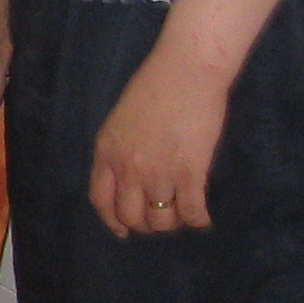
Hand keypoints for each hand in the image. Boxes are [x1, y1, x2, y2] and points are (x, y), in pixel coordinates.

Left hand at [88, 47, 232, 237]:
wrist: (186, 71)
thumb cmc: (154, 86)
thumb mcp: (120, 119)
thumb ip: (119, 149)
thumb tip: (126, 177)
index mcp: (107, 152)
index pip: (101, 200)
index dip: (112, 221)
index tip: (123, 230)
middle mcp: (128, 168)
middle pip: (131, 216)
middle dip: (145, 225)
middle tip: (159, 220)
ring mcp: (159, 173)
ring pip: (162, 220)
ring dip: (172, 223)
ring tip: (181, 215)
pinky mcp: (190, 173)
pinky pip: (192, 212)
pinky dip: (198, 221)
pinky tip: (202, 219)